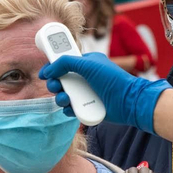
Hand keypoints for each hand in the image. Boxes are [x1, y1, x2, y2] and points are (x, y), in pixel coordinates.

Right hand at [40, 52, 170, 132]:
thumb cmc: (113, 80)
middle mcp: (85, 78)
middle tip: (55, 86)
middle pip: (61, 81)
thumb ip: (66, 62)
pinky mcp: (88, 107)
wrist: (128, 102)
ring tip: (65, 99)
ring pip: (64, 95)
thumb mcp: (88, 64)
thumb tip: (50, 69)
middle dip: (55, 84)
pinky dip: (69, 109)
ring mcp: (86, 93)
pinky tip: (71, 109)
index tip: (44, 73)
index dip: (53, 67)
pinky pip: (71, 109)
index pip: (64, 63)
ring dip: (60, 98)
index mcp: (86, 64)